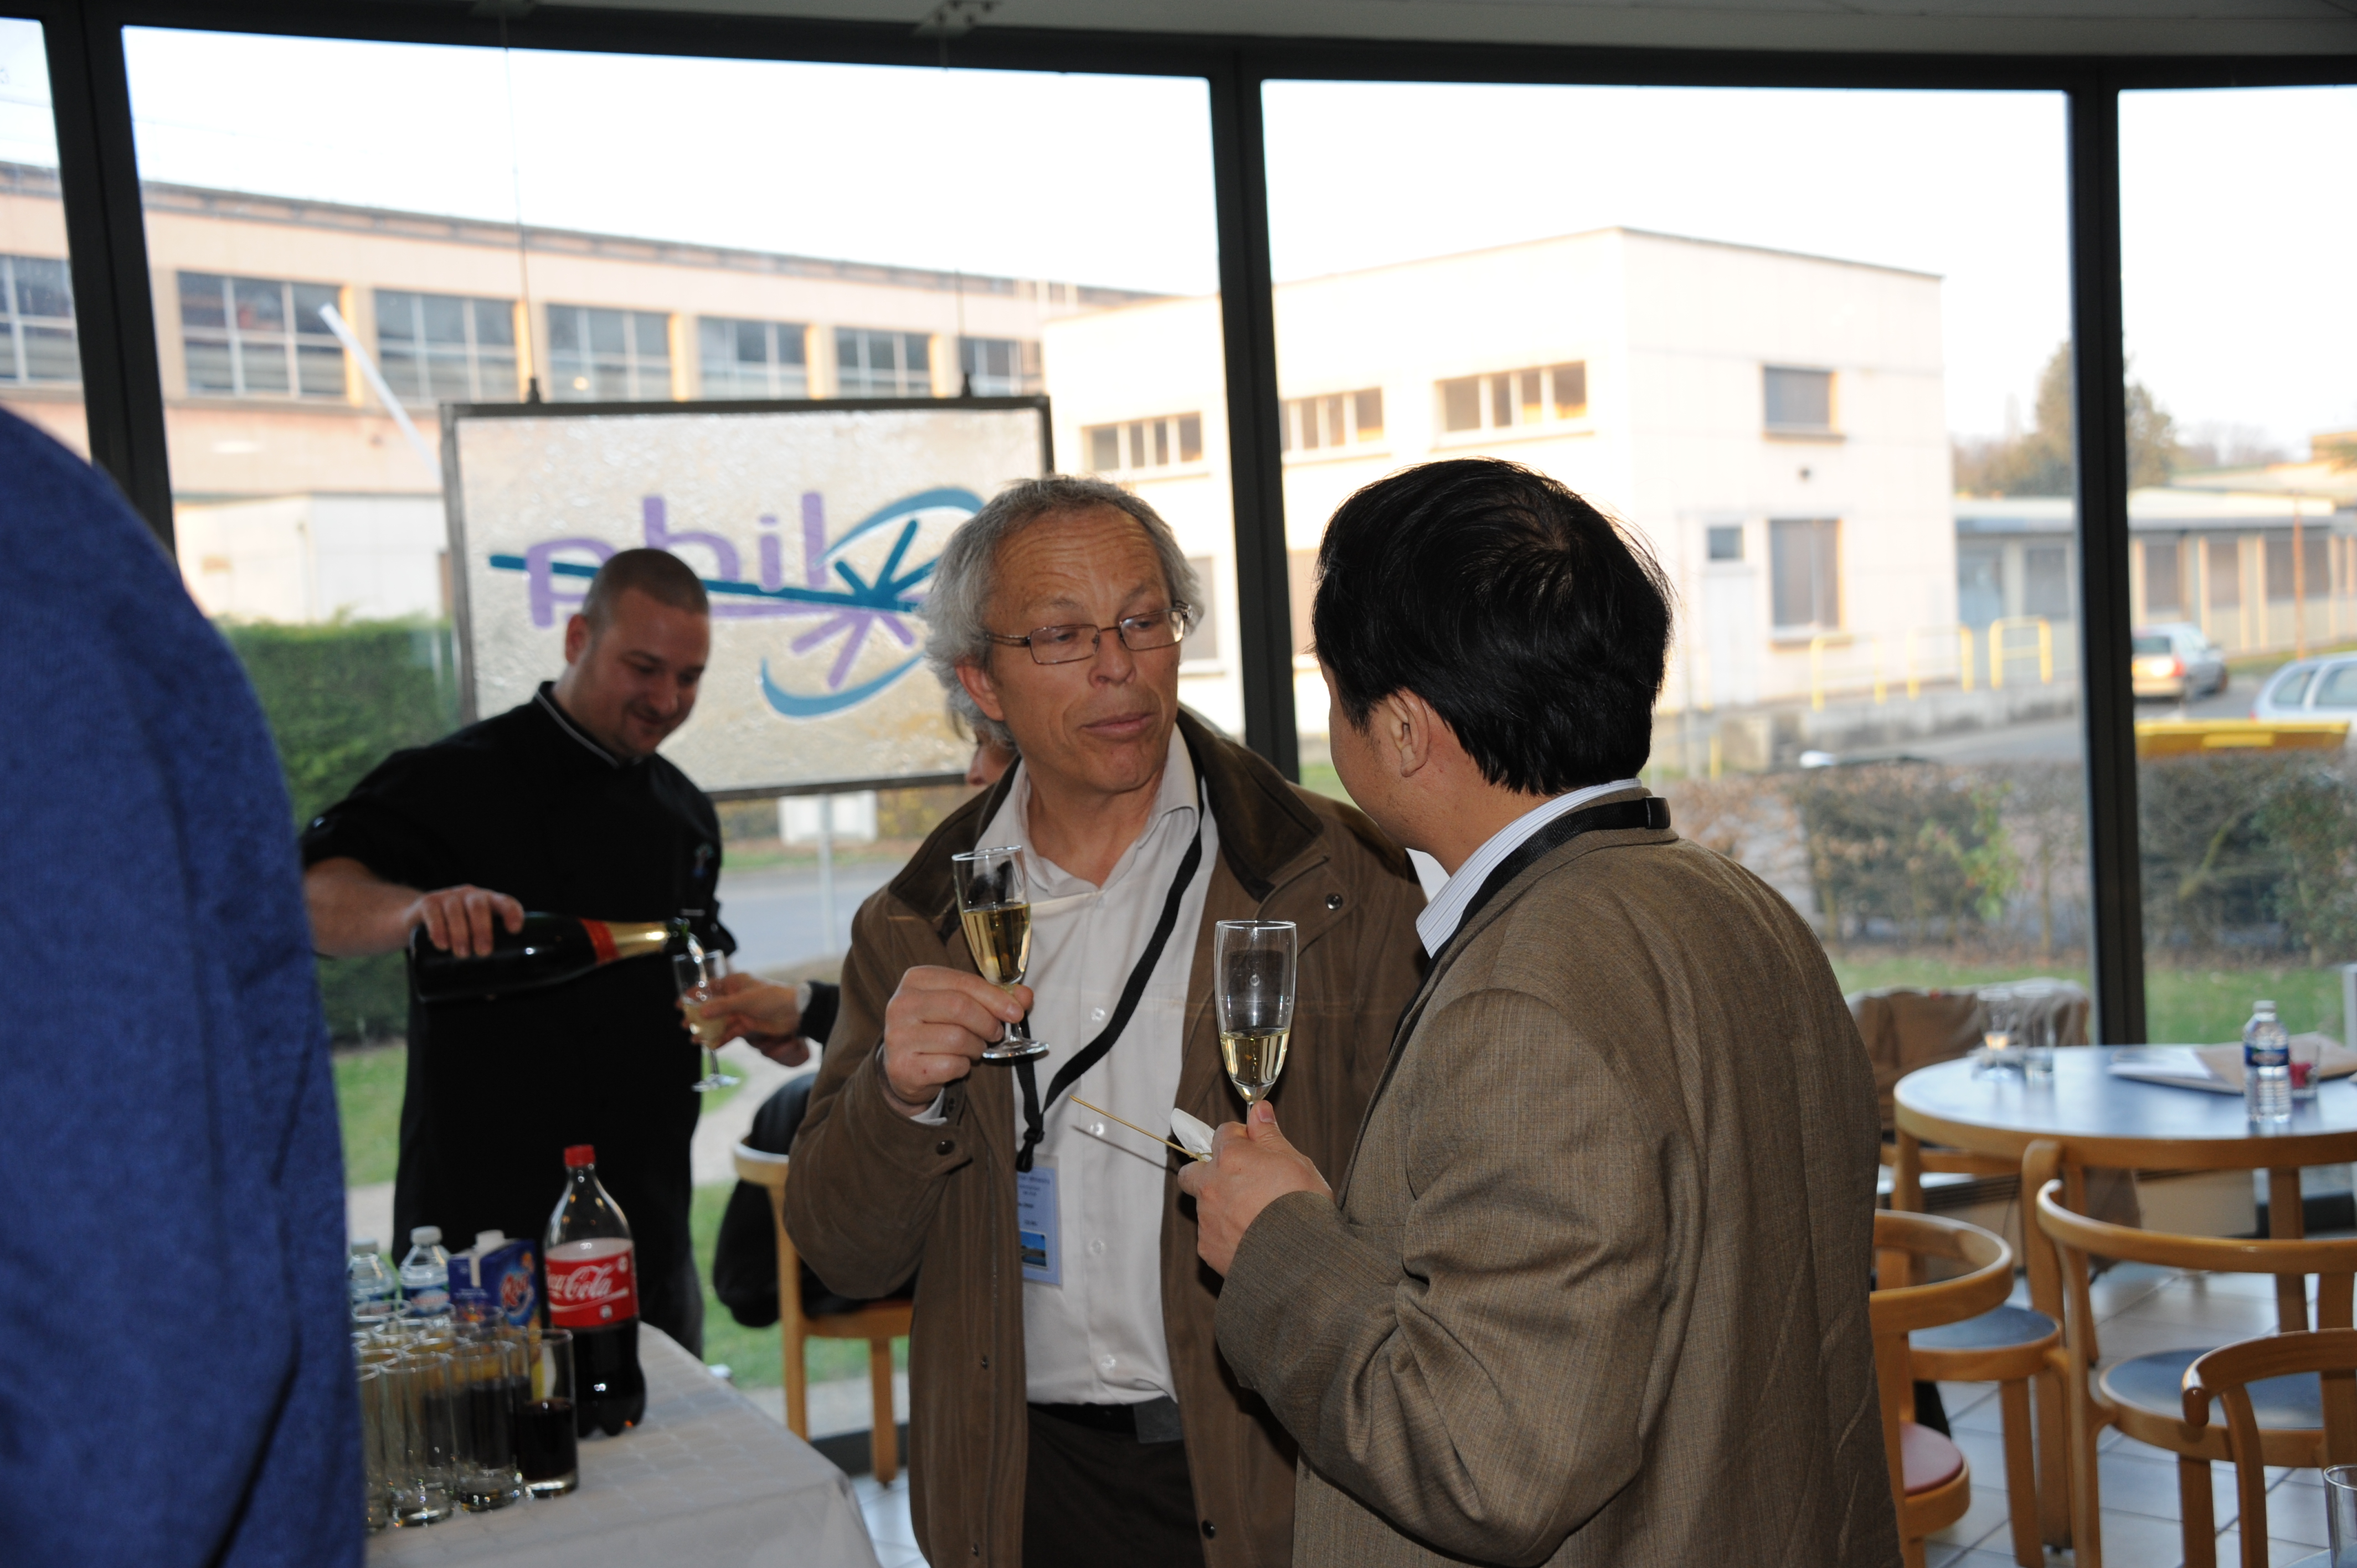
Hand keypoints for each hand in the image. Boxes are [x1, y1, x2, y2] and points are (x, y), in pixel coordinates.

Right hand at [405, 884, 524, 957]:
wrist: (417, 919)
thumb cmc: (454, 933)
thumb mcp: (469, 940)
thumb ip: (480, 962)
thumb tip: (491, 994)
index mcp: (489, 903)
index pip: (505, 902)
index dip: (512, 913)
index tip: (514, 931)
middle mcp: (470, 895)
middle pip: (479, 905)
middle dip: (483, 929)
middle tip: (482, 953)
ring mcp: (448, 896)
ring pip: (456, 909)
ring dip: (460, 932)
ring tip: (461, 954)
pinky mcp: (427, 902)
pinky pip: (433, 912)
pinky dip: (438, 928)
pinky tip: (441, 944)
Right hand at [693, 973, 811, 1067]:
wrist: (795, 1012)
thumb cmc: (772, 997)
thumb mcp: (745, 999)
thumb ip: (723, 1006)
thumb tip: (702, 1011)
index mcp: (735, 983)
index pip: (709, 988)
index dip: (693, 995)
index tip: (679, 1004)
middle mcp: (736, 996)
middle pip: (712, 1007)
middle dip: (698, 1017)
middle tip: (684, 1026)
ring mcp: (741, 1011)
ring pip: (719, 1022)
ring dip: (707, 1031)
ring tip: (694, 1040)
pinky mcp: (747, 1024)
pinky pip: (730, 1032)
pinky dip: (721, 1039)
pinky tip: (711, 1046)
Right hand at [879, 966, 1032, 1117]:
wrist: (906, 1067)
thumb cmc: (938, 1028)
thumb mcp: (963, 1005)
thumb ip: (994, 997)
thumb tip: (1025, 997)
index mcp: (916, 980)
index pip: (964, 983)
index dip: (996, 998)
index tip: (1016, 1012)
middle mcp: (901, 1005)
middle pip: (960, 1007)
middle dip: (987, 1023)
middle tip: (996, 1034)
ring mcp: (898, 1036)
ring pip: (957, 1038)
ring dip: (976, 1047)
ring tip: (972, 1048)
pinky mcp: (903, 1067)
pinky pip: (950, 1065)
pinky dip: (962, 1066)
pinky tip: (956, 1063)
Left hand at [1176, 1101, 1331, 1274]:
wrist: (1301, 1261)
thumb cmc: (1302, 1207)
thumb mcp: (1295, 1161)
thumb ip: (1269, 1135)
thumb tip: (1259, 1111)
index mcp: (1231, 1158)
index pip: (1223, 1132)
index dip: (1240, 1138)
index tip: (1253, 1148)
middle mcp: (1211, 1186)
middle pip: (1193, 1170)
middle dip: (1208, 1170)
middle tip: (1236, 1179)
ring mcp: (1207, 1218)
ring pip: (1203, 1204)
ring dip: (1220, 1205)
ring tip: (1253, 1216)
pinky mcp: (1208, 1248)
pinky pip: (1210, 1234)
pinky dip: (1225, 1234)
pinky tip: (1251, 1239)